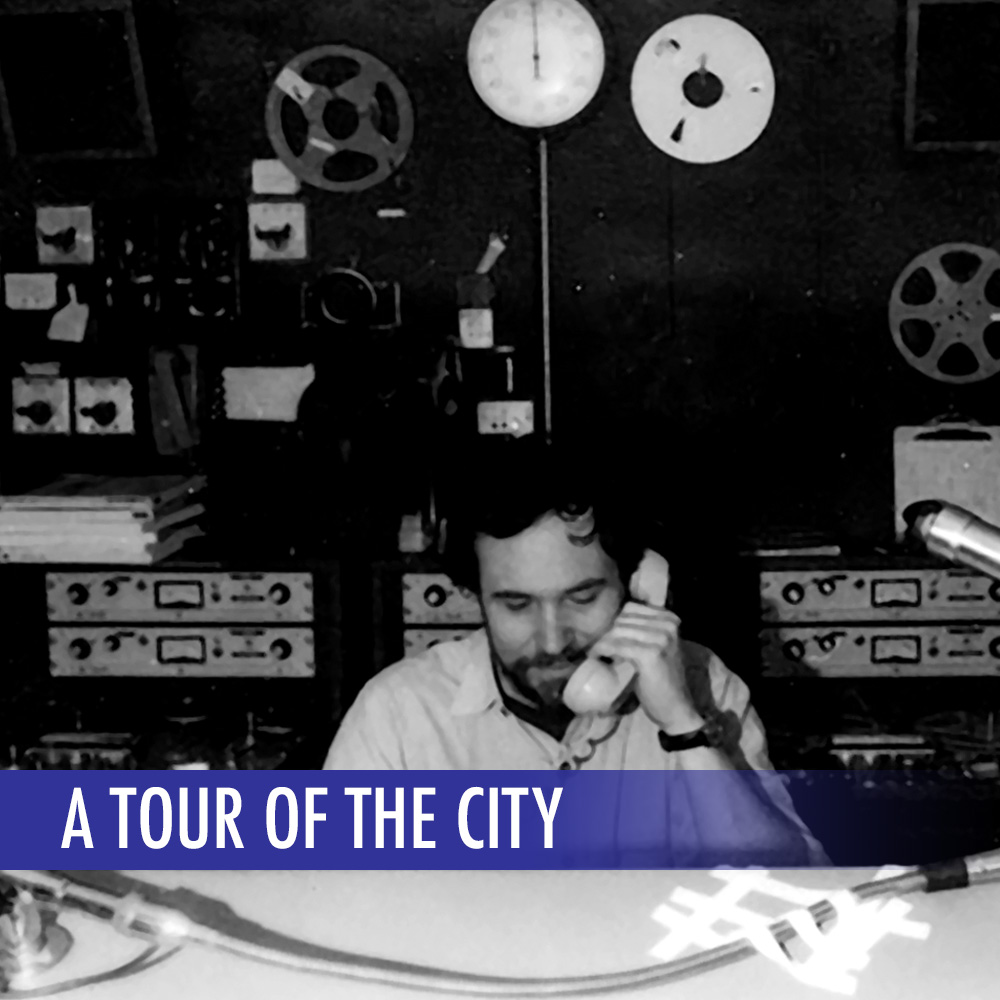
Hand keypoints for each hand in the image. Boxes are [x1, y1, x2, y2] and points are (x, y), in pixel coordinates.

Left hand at [588, 602, 703, 731]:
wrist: (676, 707)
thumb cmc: (663, 678)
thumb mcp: (658, 647)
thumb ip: (642, 631)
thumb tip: (611, 622)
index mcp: (670, 620)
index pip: (631, 608)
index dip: (615, 621)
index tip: (607, 636)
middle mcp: (668, 625)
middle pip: (622, 619)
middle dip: (608, 632)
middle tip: (600, 647)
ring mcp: (660, 639)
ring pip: (617, 631)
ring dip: (603, 642)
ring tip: (598, 653)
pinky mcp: (650, 654)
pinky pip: (616, 646)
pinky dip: (602, 650)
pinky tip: (597, 657)